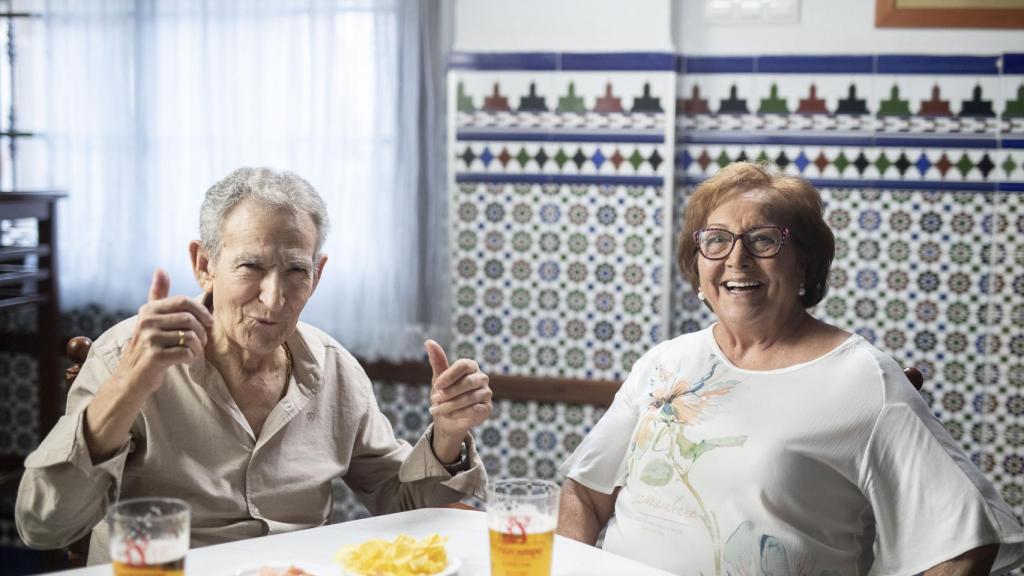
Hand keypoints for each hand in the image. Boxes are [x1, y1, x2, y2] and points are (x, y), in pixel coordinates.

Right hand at [115, 269, 214, 394]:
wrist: (131, 378)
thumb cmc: (147, 346)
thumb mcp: (150, 319)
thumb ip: (157, 295)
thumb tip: (160, 269)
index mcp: (149, 310)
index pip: (183, 301)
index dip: (201, 311)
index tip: (208, 323)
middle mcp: (146, 321)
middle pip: (190, 319)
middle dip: (202, 331)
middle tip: (201, 341)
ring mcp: (149, 339)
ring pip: (191, 337)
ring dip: (198, 347)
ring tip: (194, 351)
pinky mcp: (154, 357)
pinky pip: (186, 352)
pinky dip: (191, 357)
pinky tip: (186, 360)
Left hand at [425, 340, 491, 461]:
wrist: (448, 419)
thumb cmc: (445, 395)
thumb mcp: (439, 379)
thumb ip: (437, 361)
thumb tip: (428, 341)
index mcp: (471, 366)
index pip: (464, 365)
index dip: (449, 375)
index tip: (436, 385)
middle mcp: (481, 378)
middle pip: (468, 382)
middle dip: (449, 392)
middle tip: (434, 399)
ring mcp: (486, 393)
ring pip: (470, 398)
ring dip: (450, 405)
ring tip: (435, 409)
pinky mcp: (487, 408)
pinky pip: (474, 410)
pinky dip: (458, 413)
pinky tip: (447, 416)